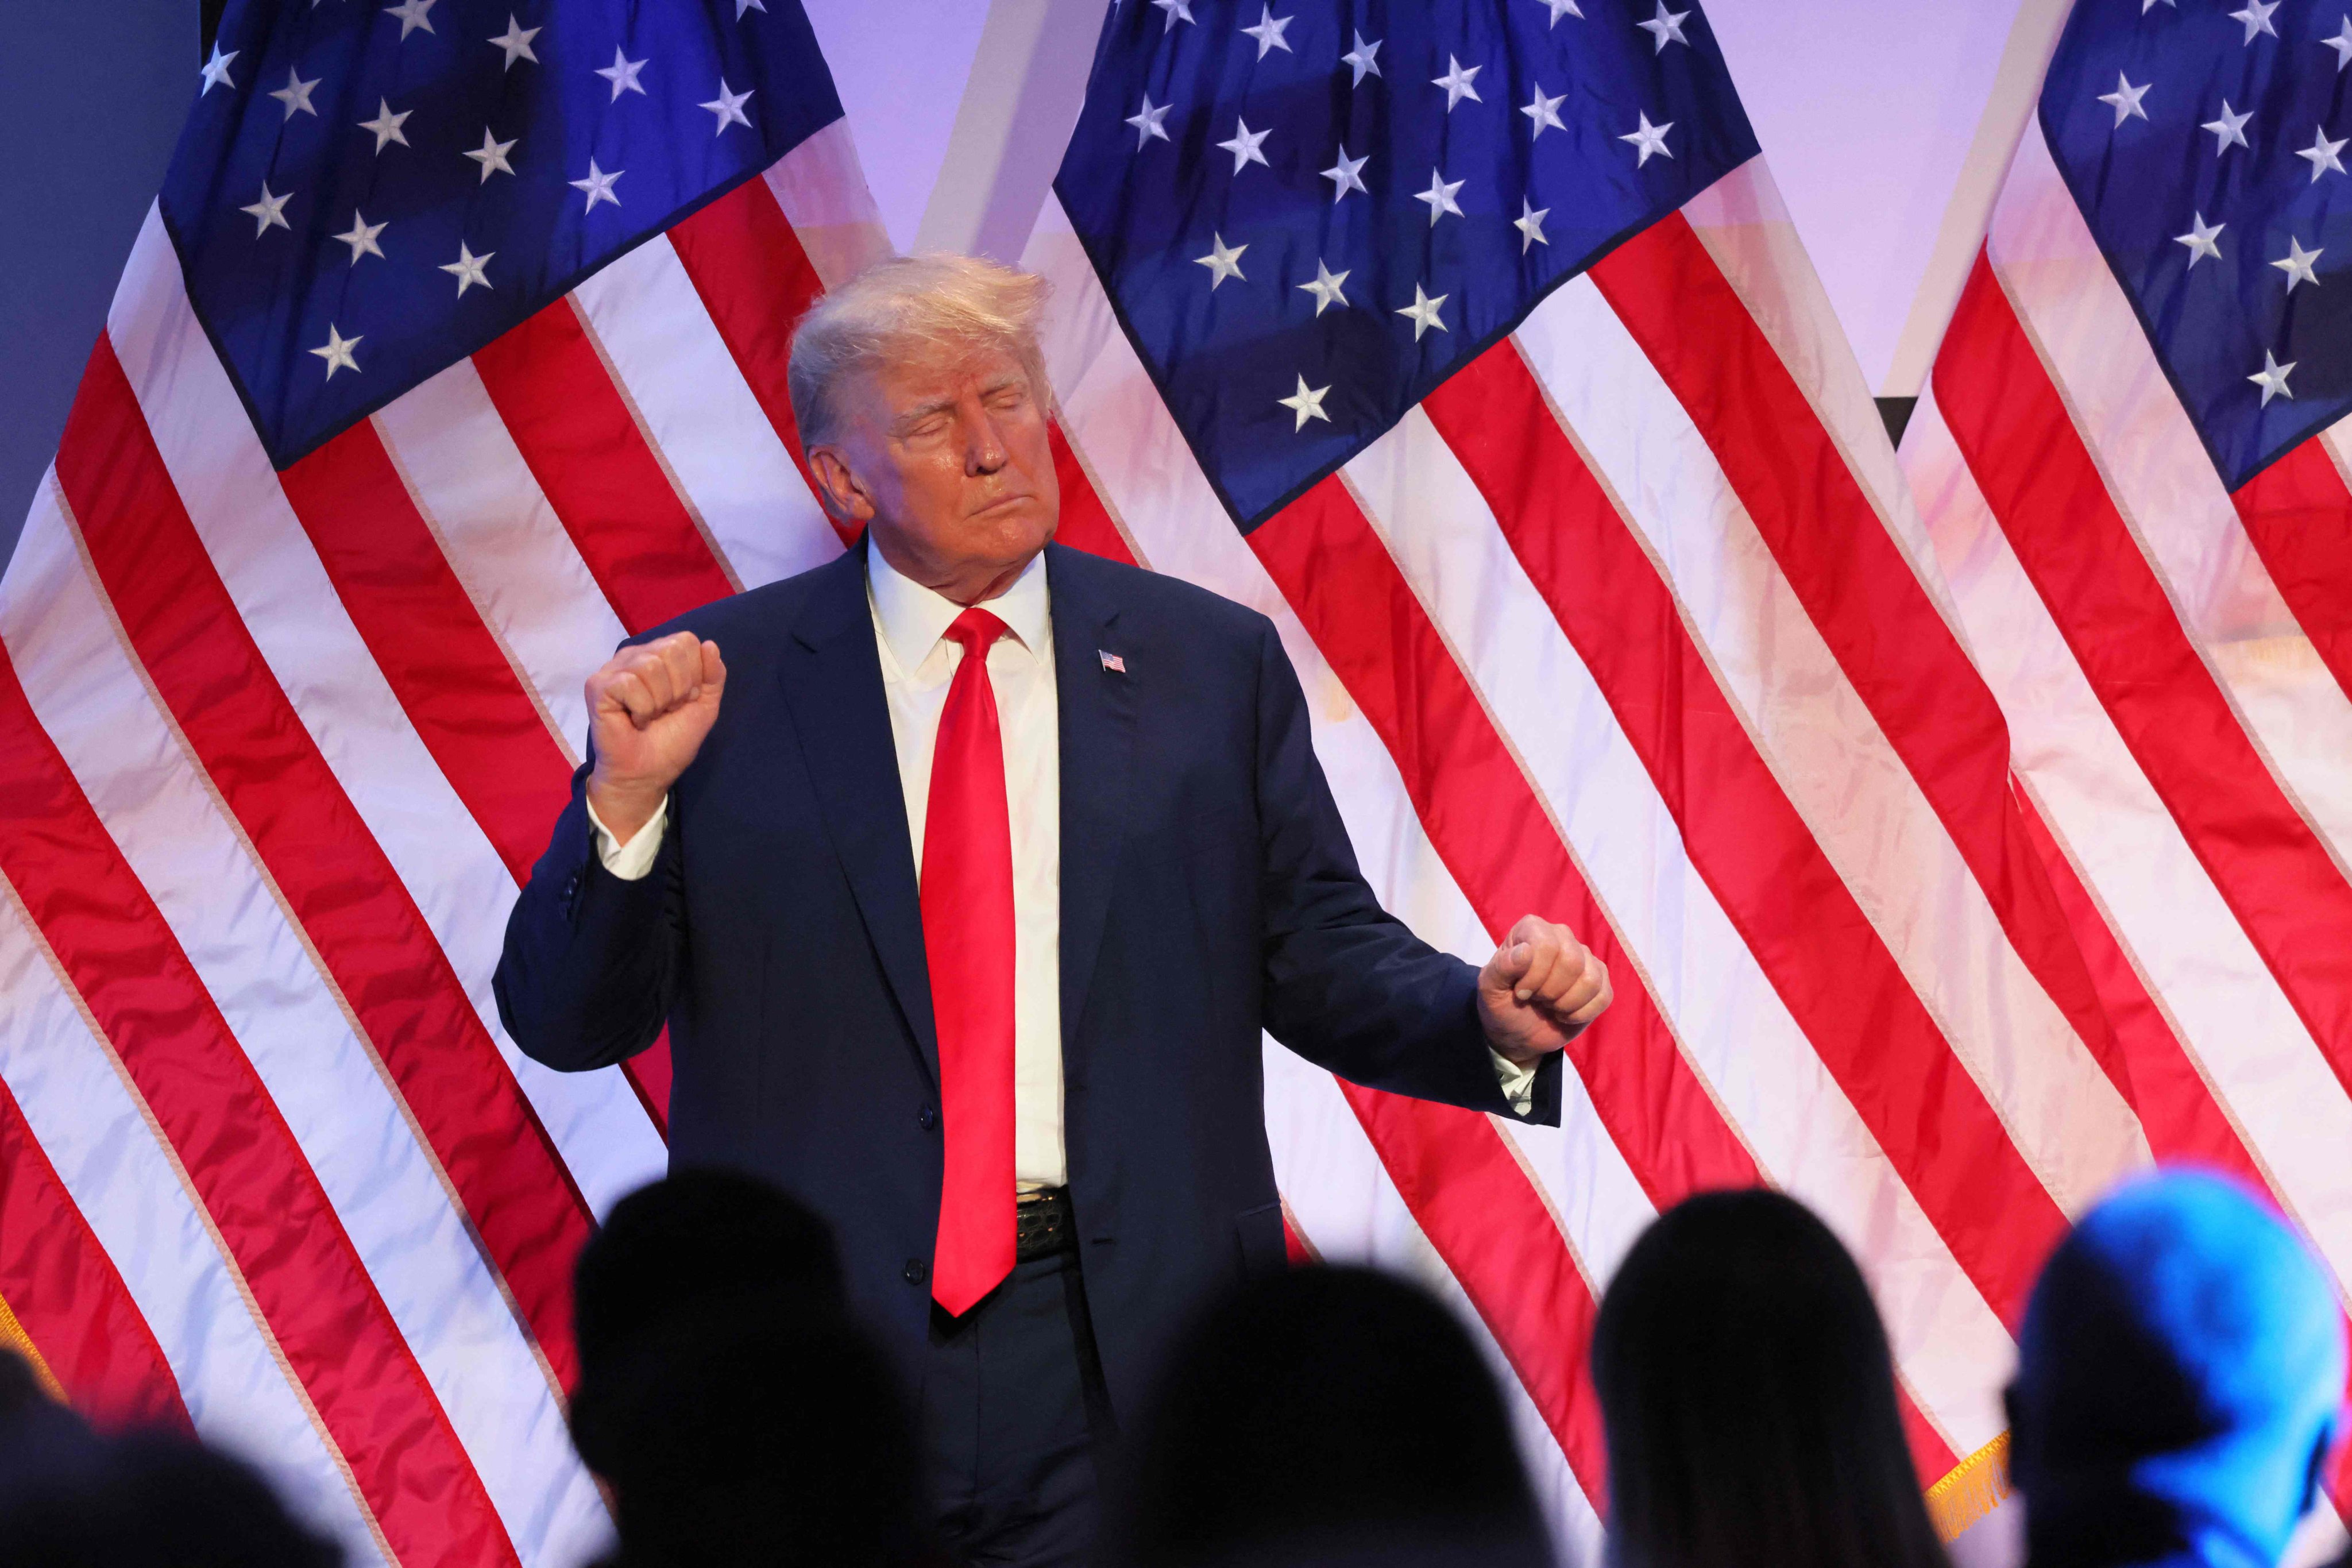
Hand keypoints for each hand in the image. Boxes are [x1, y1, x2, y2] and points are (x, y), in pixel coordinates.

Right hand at [584, 632, 726, 844]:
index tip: (684, 700)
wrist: (647, 774)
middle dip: (679, 687)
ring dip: (659, 701)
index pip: (686, 641)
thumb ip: (713, 676)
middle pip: (671, 649)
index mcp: (658, 655)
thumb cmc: (671, 741)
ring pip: (651, 665)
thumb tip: (710, 645)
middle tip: (666, 710)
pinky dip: (642, 709)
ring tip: (649, 716)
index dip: (694, 674)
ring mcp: (613, 669)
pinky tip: (634, 720)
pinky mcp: (597, 686)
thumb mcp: (704, 706)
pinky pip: (630, 684)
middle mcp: (635, 656)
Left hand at [1477, 914, 1610, 1066]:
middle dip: (1550, 991)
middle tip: (1537, 999)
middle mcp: (1562, 936)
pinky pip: (1604, 996)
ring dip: (1566, 1004)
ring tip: (1551, 1005)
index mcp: (1533, 928)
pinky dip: (1581, 1014)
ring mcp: (1585, 958)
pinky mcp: (1601, 982)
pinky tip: (1565, 1014)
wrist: (1516, 1031)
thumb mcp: (1490, 987)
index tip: (1520, 992)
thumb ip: (1502, 967)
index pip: (1546, 945)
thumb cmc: (1501, 1002)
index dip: (1534, 976)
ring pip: (1591, 980)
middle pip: (1572, 962)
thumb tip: (1525, 952)